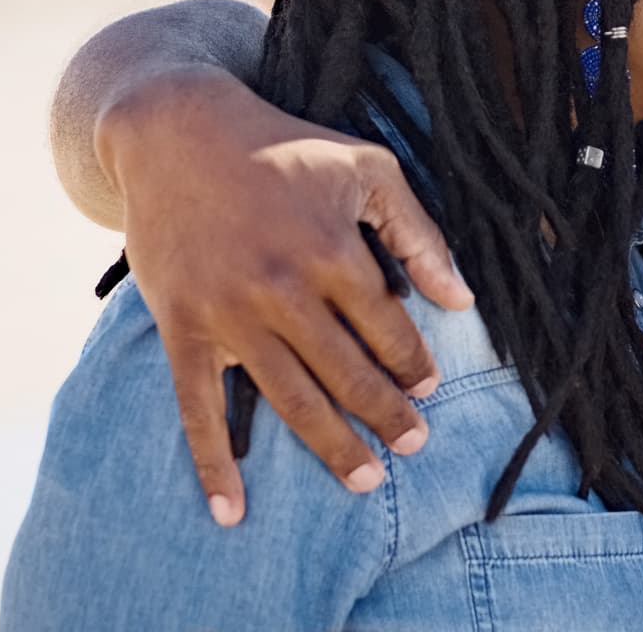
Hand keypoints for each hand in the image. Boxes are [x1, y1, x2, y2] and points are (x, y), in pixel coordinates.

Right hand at [99, 66, 474, 526]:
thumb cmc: (285, 147)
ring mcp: (230, 316)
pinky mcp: (183, 329)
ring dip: (331, 446)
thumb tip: (462, 299)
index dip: (414, 364)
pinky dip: (214, 464)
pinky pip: (199, 409)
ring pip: (290, 399)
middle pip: (347, 373)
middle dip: (387, 416)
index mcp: (333, 251)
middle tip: (415, 447)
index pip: (388, 328)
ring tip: (366, 480)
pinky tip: (233, 509)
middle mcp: (283, 290)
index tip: (430, 389)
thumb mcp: (367, 168)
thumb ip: (418, 234)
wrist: (179, 132)